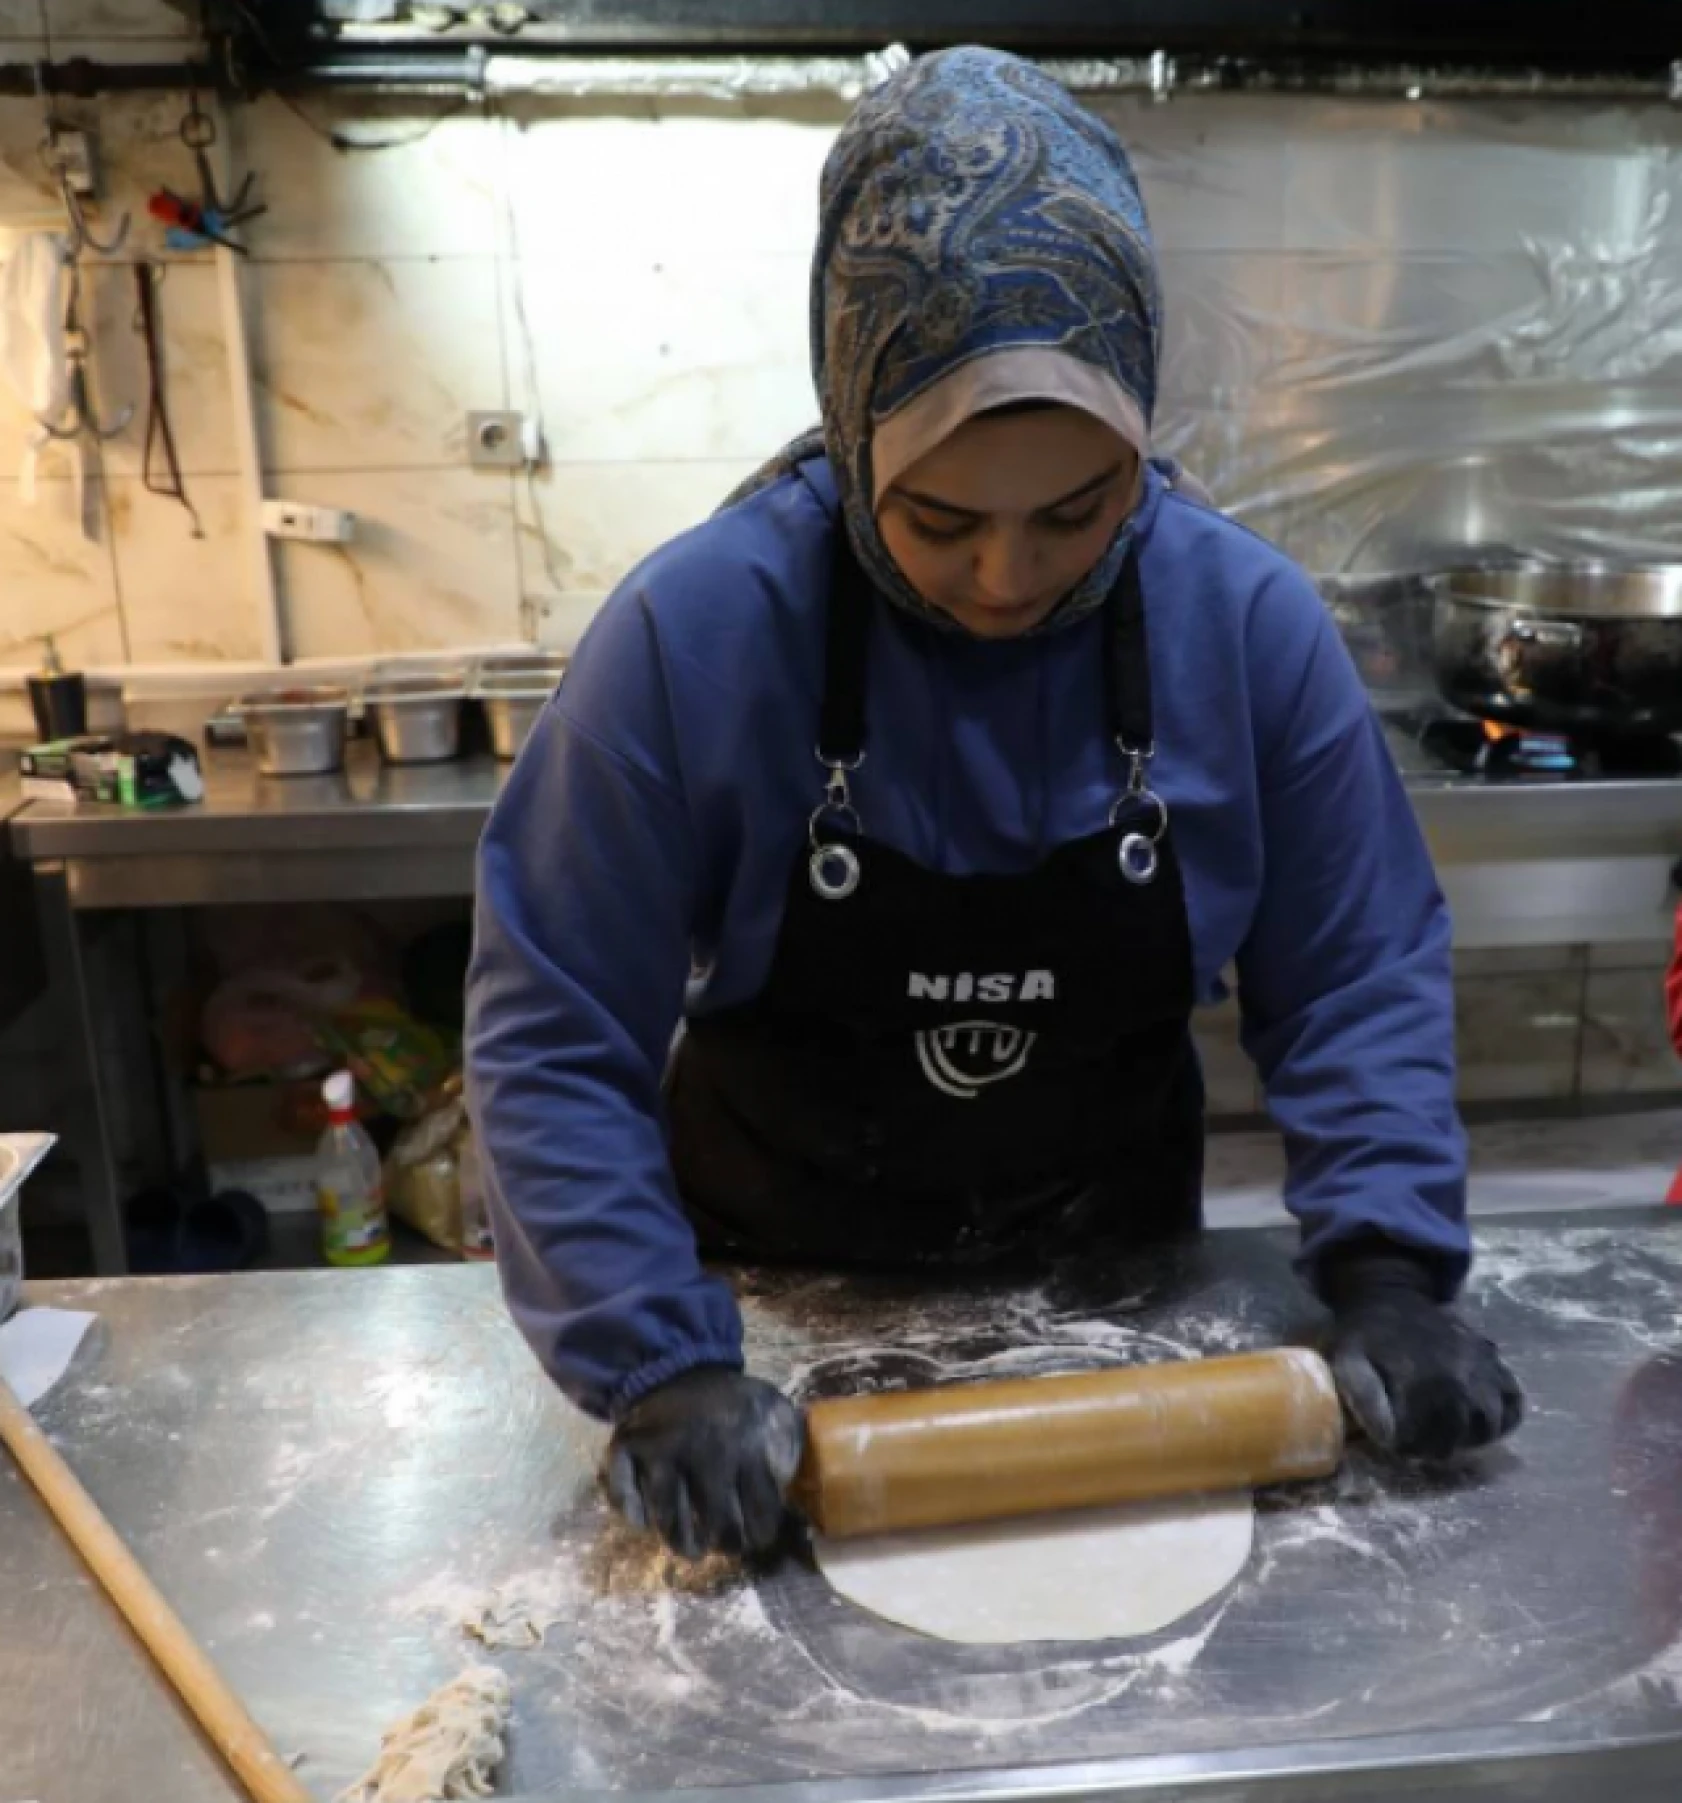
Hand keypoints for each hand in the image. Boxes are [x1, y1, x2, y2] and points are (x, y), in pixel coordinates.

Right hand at [606, 1367, 803, 1558]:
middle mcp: (704, 1451)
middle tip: (723, 1546)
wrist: (676, 1366)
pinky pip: (625, 1491)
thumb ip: (789, 1441)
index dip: (761, 1534)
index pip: (760, 1511)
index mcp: (745, 1445)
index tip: (756, 1538)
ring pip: (669, 1516)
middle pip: (717, 1523)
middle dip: (723, 1544)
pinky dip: (633, 1512)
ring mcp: (663, 1451)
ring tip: (691, 1549)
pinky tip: (644, 1523)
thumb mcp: (771, 1408)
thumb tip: (795, 1480)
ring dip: (680, 1541)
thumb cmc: (729, 1400)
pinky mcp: (628, 1448)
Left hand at [1327, 1247, 1523, 1460]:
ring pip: (1491, 1425)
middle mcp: (1461, 1378)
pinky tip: (1476, 1417)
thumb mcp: (1350, 1362)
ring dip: (1469, 1436)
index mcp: (1424, 1381)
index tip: (1394, 1441)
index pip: (1424, 1441)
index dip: (1406, 1448)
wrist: (1391, 1295)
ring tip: (1445, 1430)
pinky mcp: (1495, 1361)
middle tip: (1418, 1439)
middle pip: (1459, 1438)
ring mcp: (1483, 1368)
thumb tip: (1389, 1439)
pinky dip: (1503, 1417)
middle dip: (1435, 1446)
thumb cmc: (1367, 1335)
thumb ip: (1365, 1400)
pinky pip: (1514, 1403)